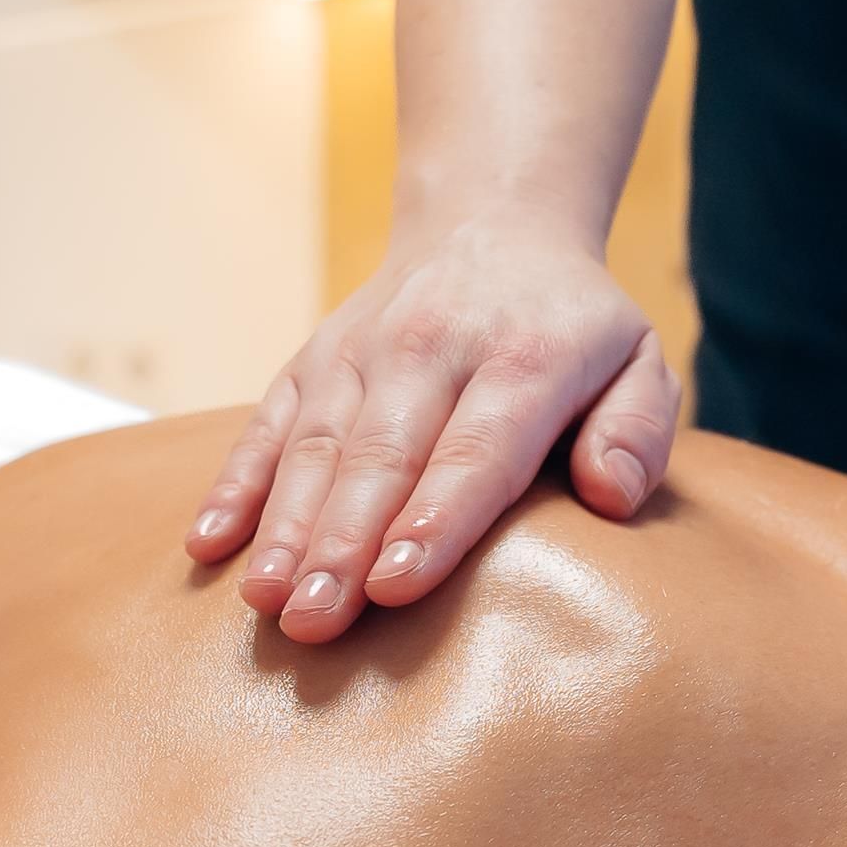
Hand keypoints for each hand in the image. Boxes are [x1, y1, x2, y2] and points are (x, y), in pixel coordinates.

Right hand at [187, 219, 679, 643]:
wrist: (490, 224)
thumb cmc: (572, 326)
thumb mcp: (639, 359)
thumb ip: (638, 429)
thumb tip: (611, 495)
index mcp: (525, 356)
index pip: (476, 450)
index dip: (434, 519)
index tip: (396, 585)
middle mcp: (432, 347)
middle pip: (381, 456)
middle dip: (343, 543)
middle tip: (316, 622)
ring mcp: (360, 352)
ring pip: (316, 446)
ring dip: (286, 526)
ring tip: (266, 601)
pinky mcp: (311, 361)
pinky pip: (266, 425)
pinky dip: (234, 484)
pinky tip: (208, 546)